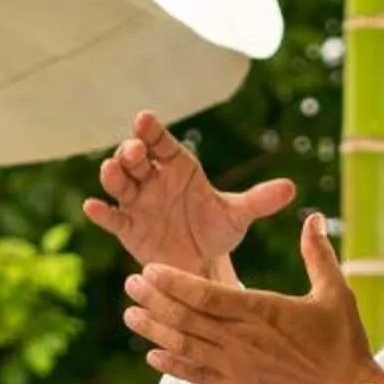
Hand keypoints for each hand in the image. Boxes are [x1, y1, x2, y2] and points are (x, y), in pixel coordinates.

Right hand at [82, 111, 294, 278]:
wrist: (202, 265)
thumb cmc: (217, 231)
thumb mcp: (238, 216)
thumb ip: (259, 201)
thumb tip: (291, 189)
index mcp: (179, 168)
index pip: (163, 143)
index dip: (152, 131)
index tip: (143, 118)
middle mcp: (154, 180)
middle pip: (137, 159)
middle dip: (131, 152)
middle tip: (134, 151)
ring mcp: (138, 203)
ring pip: (120, 182)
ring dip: (113, 174)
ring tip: (112, 171)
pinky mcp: (127, 228)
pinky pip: (112, 217)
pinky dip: (101, 212)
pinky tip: (92, 208)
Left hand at [125, 213, 383, 383]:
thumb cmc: (345, 344)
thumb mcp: (336, 292)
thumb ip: (317, 254)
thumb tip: (312, 217)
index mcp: (261, 311)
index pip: (204, 293)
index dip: (173, 281)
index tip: (150, 269)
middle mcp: (242, 340)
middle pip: (186, 318)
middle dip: (154, 300)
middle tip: (130, 284)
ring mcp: (237, 369)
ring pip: (184, 347)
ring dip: (155, 331)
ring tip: (131, 316)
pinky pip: (197, 377)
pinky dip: (172, 366)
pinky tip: (153, 356)